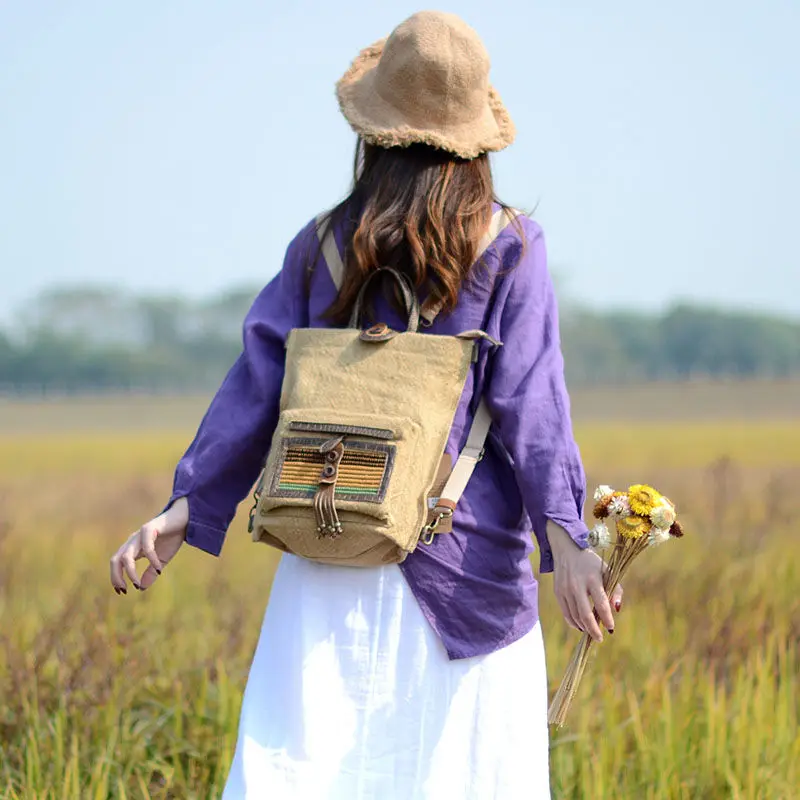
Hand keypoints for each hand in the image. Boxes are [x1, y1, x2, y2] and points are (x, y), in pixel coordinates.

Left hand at [109, 497, 188, 593]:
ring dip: (130, 572)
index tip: (122, 591)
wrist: (184, 519)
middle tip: (124, 590)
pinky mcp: (149, 528)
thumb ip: (150, 573)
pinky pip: (146, 547)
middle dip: (116, 576)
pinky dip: (151, 559)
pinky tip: (159, 568)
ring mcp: (139, 535)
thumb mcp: (160, 561)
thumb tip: (141, 588)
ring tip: (137, 584)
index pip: (116, 563)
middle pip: (115, 560)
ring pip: (126, 556)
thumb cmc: (171, 538)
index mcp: (132, 548)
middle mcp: (132, 541)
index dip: (115, 577)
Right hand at [547, 521, 623, 642]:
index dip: (607, 618)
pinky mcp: (557, 592)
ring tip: (592, 631)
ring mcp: (565, 589)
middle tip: (600, 638)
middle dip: (594, 630)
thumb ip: (616, 589)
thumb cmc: (591, 563)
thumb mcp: (607, 570)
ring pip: (575, 616)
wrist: (566, 550)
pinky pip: (566, 613)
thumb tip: (616, 609)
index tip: (611, 628)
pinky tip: (580, 626)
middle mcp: (577, 585)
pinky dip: (573, 622)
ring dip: (584, 627)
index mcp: (593, 578)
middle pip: (585, 614)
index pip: (601, 604)